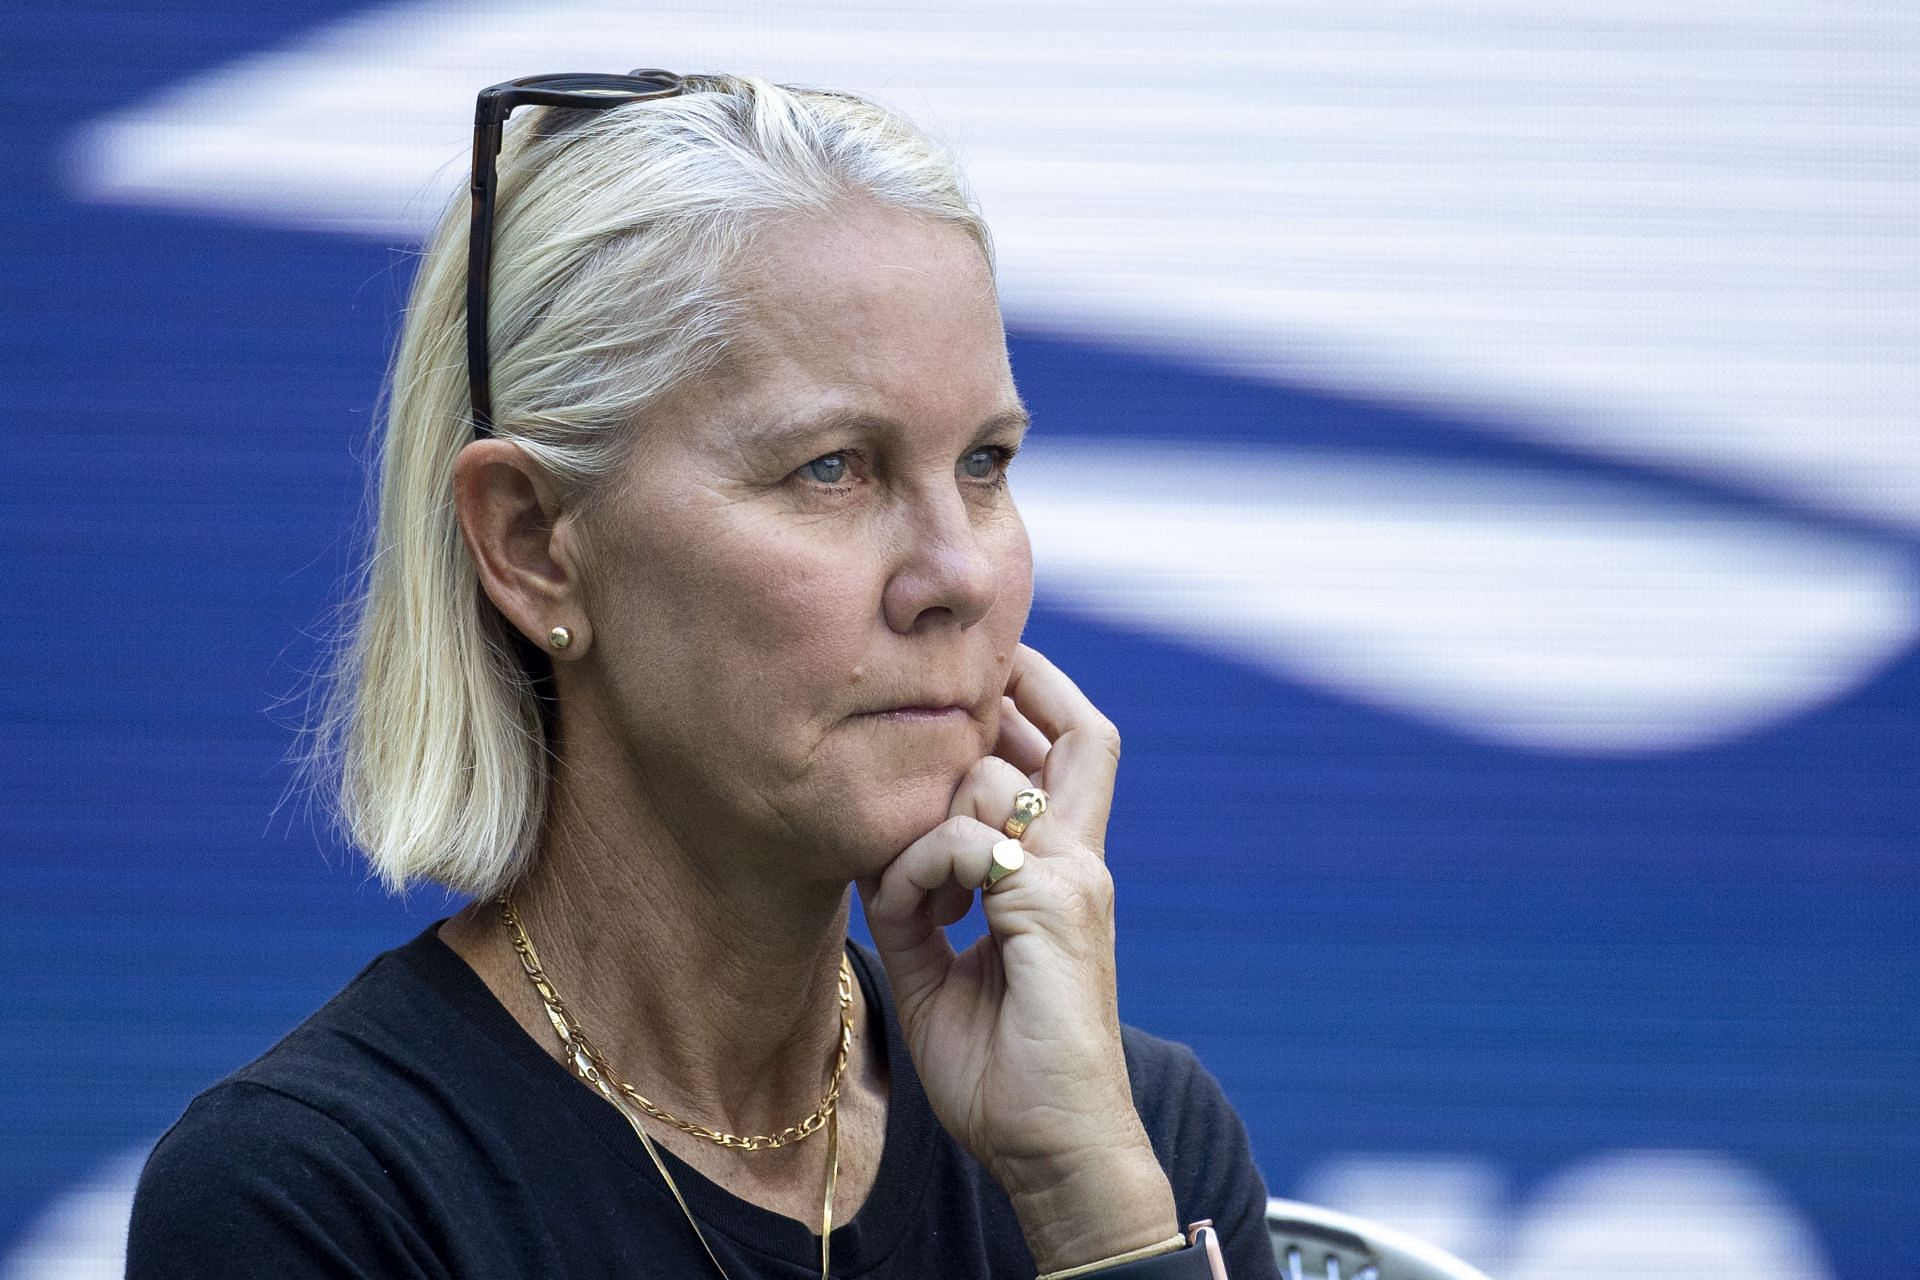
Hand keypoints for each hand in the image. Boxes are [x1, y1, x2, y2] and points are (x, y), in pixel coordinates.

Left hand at [858, 644, 1177, 1271]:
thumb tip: (881, 851)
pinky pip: (964, 842)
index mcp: (1067, 874)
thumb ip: (920, 901)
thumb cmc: (1004, 1074)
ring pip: (991, 778)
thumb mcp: (942, 969)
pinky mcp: (1054, 907)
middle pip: (1082, 729)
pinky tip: (908, 913)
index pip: (1075, 752)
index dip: (1034, 700)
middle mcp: (1082, 862)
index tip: (966, 688)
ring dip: (924, 816)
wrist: (1054, 1150)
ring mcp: (1075, 880)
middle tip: (931, 719)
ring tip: (909, 886)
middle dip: (1011, 693)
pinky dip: (915, 867)